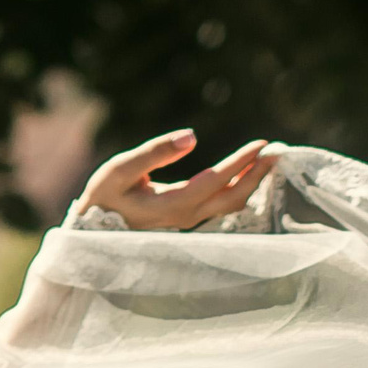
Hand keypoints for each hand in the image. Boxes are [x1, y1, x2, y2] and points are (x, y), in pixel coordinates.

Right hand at [75, 131, 281, 230]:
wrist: (89, 231)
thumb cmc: (102, 196)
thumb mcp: (119, 168)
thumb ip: (154, 151)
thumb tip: (192, 136)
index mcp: (171, 205)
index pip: (216, 182)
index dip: (241, 163)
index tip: (263, 144)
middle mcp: (185, 218)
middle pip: (233, 199)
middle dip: (258, 175)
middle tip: (279, 151)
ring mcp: (187, 223)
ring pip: (230, 206)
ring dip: (252, 183)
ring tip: (268, 161)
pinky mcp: (185, 221)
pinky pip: (221, 207)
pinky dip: (239, 189)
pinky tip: (246, 176)